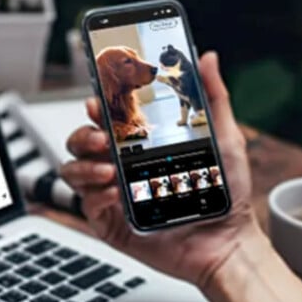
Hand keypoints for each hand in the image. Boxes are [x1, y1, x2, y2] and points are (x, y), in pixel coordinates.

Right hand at [61, 52, 261, 288]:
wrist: (227, 241)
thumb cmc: (224, 194)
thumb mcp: (224, 137)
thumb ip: (213, 97)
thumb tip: (208, 59)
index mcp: (141, 144)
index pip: (106, 119)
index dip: (96, 107)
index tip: (97, 100)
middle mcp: (122, 166)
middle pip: (81, 141)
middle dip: (84, 135)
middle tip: (104, 139)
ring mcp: (113, 194)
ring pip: (74, 170)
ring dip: (85, 165)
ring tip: (110, 169)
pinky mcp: (110, 221)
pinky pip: (86, 203)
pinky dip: (95, 194)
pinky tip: (115, 193)